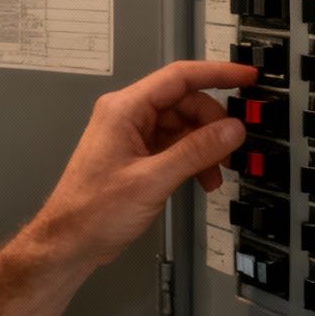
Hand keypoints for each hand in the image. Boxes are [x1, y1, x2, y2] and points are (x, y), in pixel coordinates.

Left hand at [25, 60, 258, 267]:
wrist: (70, 242)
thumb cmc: (92, 211)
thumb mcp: (152, 180)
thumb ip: (195, 151)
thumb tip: (230, 130)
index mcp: (124, 109)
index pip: (179, 77)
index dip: (216, 73)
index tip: (245, 77)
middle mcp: (127, 116)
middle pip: (184, 103)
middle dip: (213, 125)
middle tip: (232, 147)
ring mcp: (132, 135)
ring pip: (182, 126)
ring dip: (205, 147)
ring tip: (216, 172)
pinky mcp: (137, 155)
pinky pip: (174, 145)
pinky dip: (193, 159)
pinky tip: (201, 178)